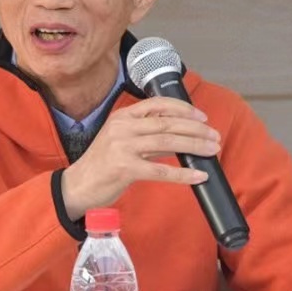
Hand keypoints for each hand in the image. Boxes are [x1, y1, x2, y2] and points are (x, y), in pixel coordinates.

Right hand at [60, 97, 219, 220]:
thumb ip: (149, 137)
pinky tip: (198, 175)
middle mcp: (123, 127)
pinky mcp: (125, 169)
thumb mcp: (123, 141)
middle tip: (214, 135)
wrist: (77, 186)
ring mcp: (123, 147)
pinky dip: (183, 174)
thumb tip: (181, 136)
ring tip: (212, 150)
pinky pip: (161, 171)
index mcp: (123, 116)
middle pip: (167, 123)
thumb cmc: (102, 164)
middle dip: (196, 128)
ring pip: (167, 142)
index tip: (202, 116)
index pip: (158, 104)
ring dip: (194, 146)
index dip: (183, 108)